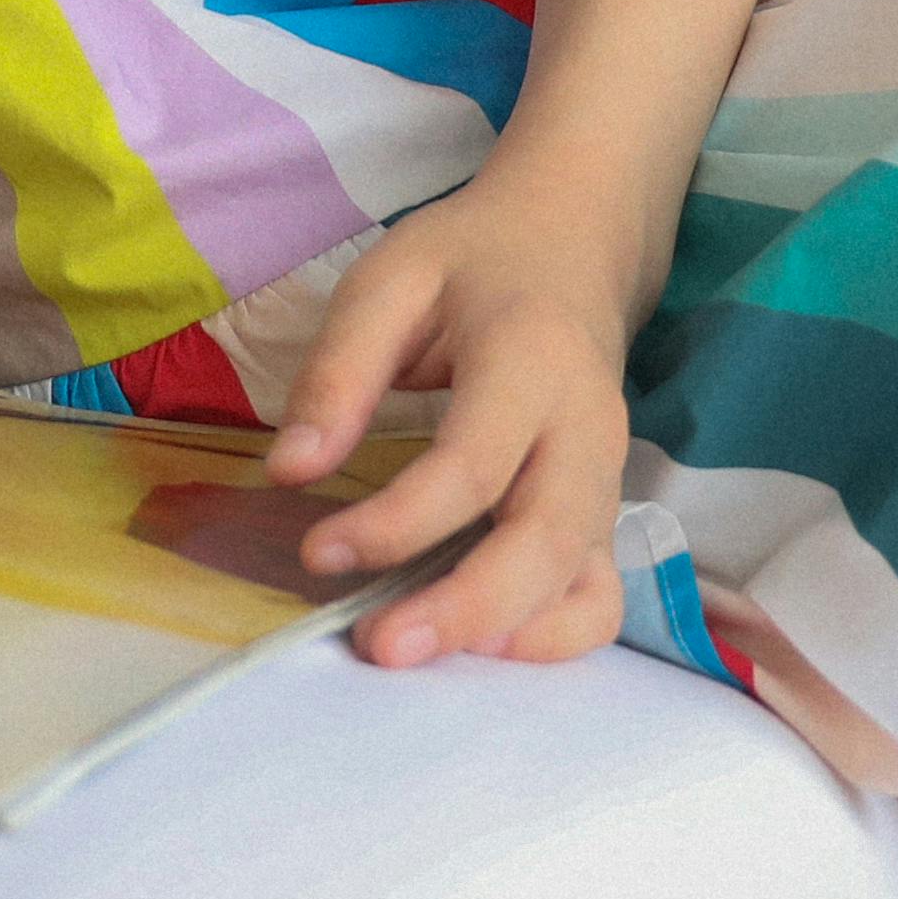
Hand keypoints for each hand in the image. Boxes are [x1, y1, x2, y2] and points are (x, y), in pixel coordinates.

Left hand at [266, 175, 655, 670]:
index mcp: (532, 359)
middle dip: (463, 607)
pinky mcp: (607, 513)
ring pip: (582, 582)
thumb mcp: (390, 280)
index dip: (396, 522)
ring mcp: (608, 480)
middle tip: (378, 647)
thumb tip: (289, 472)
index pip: (472, 463)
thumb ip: (339, 371)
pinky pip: (599, 596)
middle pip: (544, 540)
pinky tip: (475, 647)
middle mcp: (587, 430)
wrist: (572, 247)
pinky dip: (551, 638)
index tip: (316, 552)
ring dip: (506, 634)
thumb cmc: (471, 262)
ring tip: (418, 651)